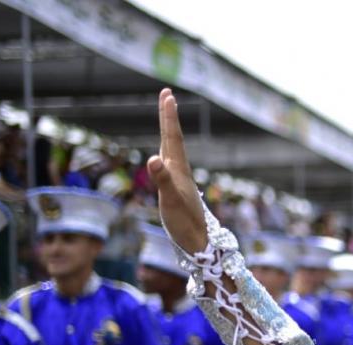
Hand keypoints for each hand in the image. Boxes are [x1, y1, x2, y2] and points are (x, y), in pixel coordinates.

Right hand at [147, 89, 207, 252]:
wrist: (200, 241)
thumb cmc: (184, 222)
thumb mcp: (170, 200)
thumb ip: (162, 179)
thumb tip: (153, 158)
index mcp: (178, 169)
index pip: (172, 137)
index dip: (168, 116)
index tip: (167, 95)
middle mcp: (180, 170)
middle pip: (173, 138)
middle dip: (168, 117)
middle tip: (166, 95)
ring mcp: (179, 179)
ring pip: (173, 148)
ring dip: (169, 131)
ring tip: (166, 116)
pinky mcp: (177, 188)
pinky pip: (170, 163)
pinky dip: (166, 151)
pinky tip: (164, 154)